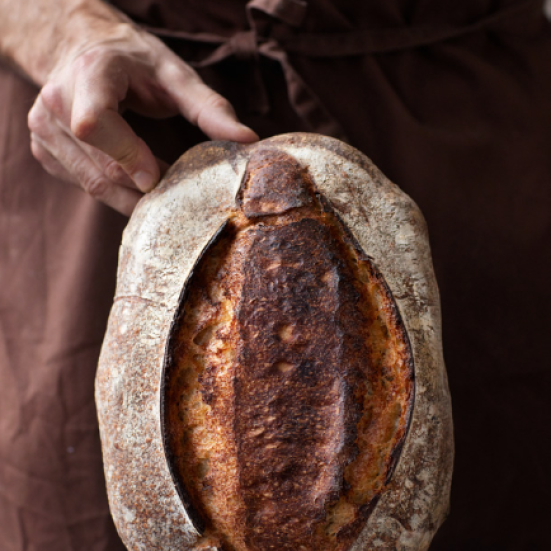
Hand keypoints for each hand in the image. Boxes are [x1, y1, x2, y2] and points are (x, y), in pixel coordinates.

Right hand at [27, 22, 257, 214]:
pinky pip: (84, 184)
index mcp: (89, 74)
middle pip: (100, 167)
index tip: (159, 178)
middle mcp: (55, 102)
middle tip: (177, 199)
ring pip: (92, 184)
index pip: (95, 124)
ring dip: (131, 198)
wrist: (83, 50)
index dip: (128, 156)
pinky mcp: (45, 150)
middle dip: (141, 190)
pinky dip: (115, 192)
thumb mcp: (175, 75)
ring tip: (161, 195)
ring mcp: (43, 129)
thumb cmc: (134, 62)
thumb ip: (210, 108)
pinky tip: (135, 183)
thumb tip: (248, 140)